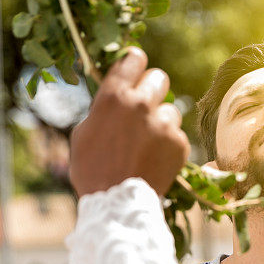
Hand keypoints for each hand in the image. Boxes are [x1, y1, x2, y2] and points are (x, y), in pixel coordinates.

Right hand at [69, 47, 189, 196]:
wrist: (117, 203)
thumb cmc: (92, 170)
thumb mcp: (84, 132)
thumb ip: (103, 109)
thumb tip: (115, 98)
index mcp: (114, 97)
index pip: (133, 60)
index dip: (135, 61)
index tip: (137, 65)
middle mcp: (141, 104)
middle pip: (159, 78)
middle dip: (153, 88)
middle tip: (146, 104)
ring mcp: (164, 123)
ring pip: (171, 110)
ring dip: (162, 121)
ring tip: (148, 142)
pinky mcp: (179, 143)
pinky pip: (177, 135)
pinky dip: (169, 145)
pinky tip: (156, 159)